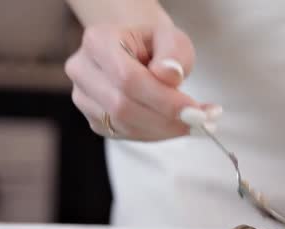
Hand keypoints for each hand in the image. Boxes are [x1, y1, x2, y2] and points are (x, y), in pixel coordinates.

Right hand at [65, 24, 217, 140]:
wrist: (138, 53)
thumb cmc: (155, 45)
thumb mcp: (172, 38)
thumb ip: (173, 52)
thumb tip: (169, 76)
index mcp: (97, 42)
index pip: (128, 78)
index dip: (162, 99)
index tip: (195, 111)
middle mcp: (83, 71)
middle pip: (122, 106)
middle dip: (166, 118)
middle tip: (201, 121)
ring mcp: (84, 98)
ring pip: (124, 125)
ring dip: (164, 129)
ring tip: (196, 123)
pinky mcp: (95, 120)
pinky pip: (126, 134)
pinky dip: (156, 134)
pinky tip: (177, 125)